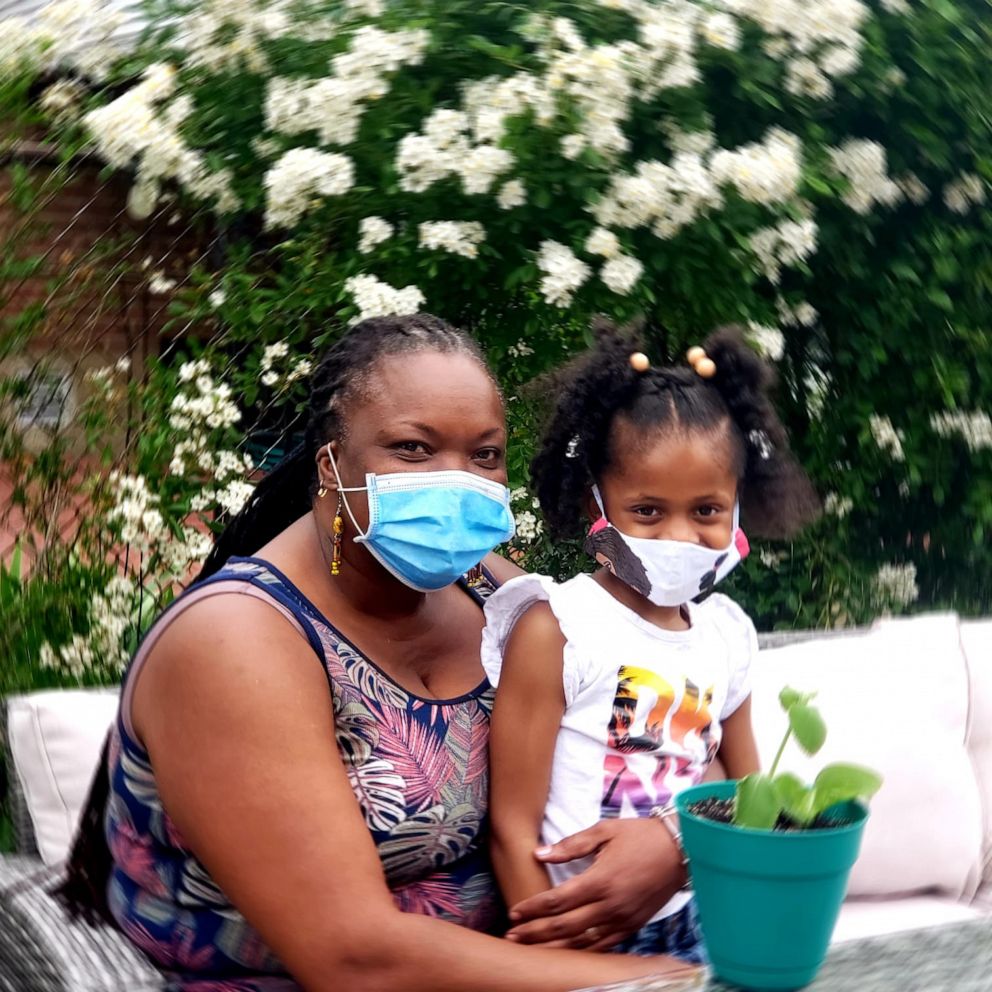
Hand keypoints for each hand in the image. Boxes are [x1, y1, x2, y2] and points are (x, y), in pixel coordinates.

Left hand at [504, 818, 686, 950]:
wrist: (680, 849)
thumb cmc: (640, 835)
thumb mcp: (604, 831)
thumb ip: (571, 845)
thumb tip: (539, 854)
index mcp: (600, 880)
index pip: (558, 900)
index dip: (533, 909)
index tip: (514, 913)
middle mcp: (610, 905)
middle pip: (565, 927)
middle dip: (536, 933)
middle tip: (513, 937)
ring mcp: (623, 919)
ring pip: (582, 942)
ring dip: (554, 947)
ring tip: (532, 950)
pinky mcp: (633, 926)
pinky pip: (604, 945)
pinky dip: (583, 951)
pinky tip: (566, 951)